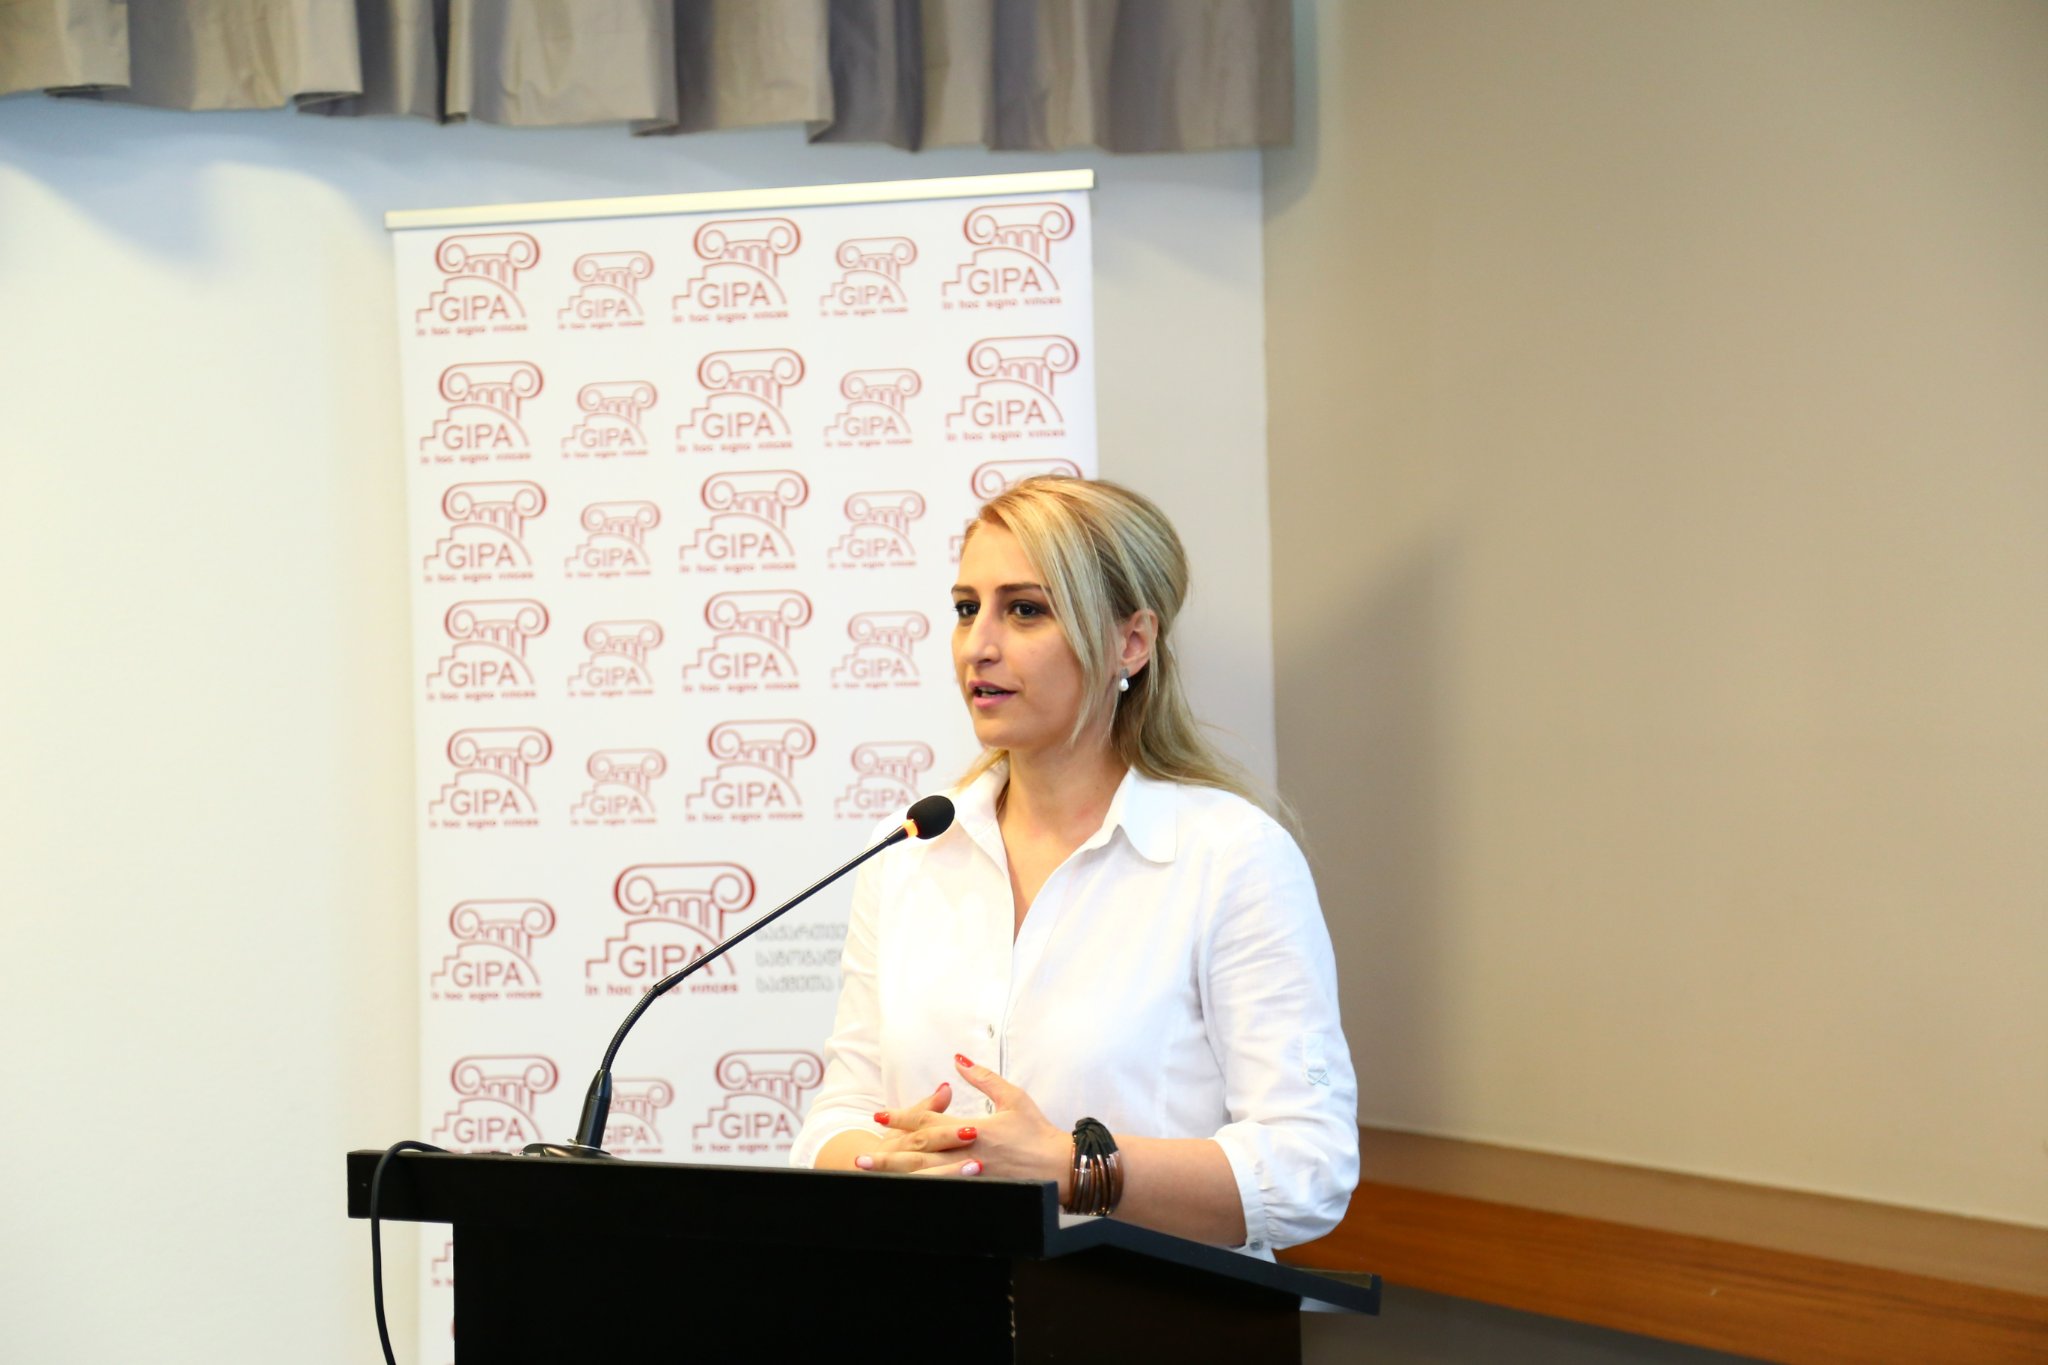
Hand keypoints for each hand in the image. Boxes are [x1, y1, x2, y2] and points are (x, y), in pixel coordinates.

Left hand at [861, 1054, 1066, 1184]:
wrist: (1061, 1168)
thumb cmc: (1038, 1132)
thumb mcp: (1014, 1098)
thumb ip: (983, 1078)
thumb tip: (957, 1059)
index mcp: (974, 1129)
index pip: (929, 1122)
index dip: (903, 1117)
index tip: (880, 1114)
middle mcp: (968, 1154)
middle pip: (920, 1152)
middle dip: (889, 1151)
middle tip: (862, 1155)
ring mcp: (972, 1178)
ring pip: (926, 1175)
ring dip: (897, 1173)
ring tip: (873, 1174)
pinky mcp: (979, 1192)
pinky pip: (944, 1191)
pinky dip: (922, 1189)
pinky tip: (905, 1190)